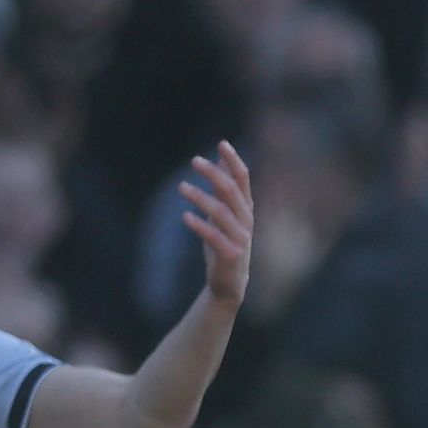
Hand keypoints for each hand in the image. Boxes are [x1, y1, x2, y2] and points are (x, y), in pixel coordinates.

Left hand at [177, 140, 255, 302]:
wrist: (229, 284)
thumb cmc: (225, 244)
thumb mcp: (225, 214)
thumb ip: (224, 190)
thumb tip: (219, 160)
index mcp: (246, 208)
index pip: (244, 179)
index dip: (233, 160)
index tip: (221, 143)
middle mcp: (246, 220)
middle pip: (232, 191)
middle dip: (214, 174)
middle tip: (194, 161)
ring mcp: (241, 238)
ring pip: (221, 212)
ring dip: (200, 197)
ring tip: (181, 187)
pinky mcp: (231, 255)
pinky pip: (214, 237)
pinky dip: (200, 225)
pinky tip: (185, 216)